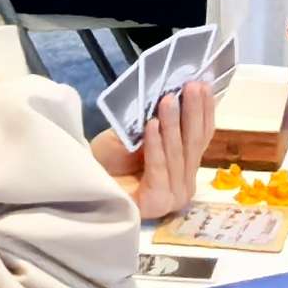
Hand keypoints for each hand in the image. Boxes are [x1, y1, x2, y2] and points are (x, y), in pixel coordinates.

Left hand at [93, 77, 216, 221]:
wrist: (83, 184)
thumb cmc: (107, 161)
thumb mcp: (135, 134)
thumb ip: (158, 122)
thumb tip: (176, 93)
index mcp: (184, 167)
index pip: (202, 137)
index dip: (205, 110)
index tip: (204, 85)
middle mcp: (185, 184)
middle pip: (194, 144)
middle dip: (193, 112)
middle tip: (192, 86)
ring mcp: (174, 196)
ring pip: (177, 154)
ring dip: (173, 124)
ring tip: (169, 99)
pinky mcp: (157, 202)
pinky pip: (159, 168)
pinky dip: (156, 145)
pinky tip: (152, 124)